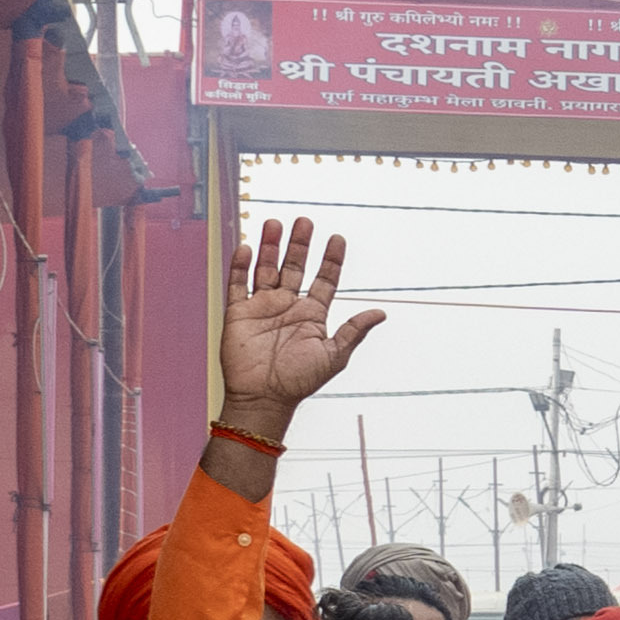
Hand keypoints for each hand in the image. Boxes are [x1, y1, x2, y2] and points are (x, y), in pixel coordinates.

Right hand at [214, 220, 383, 432]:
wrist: (264, 398)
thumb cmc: (300, 381)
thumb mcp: (334, 355)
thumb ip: (354, 331)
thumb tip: (381, 312)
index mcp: (312, 315)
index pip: (324, 280)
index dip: (331, 260)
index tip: (338, 238)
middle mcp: (287, 306)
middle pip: (295, 267)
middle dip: (299, 244)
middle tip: (305, 221)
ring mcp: (262, 308)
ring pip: (266, 269)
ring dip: (269, 247)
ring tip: (275, 223)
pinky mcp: (238, 313)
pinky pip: (238, 284)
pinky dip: (241, 266)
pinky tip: (247, 247)